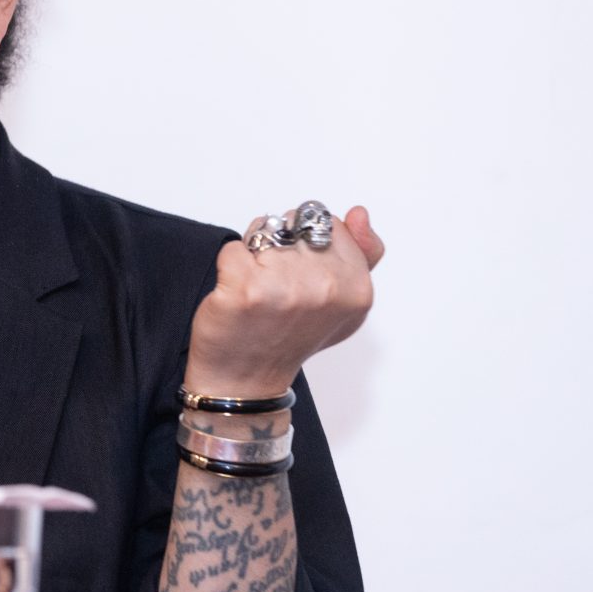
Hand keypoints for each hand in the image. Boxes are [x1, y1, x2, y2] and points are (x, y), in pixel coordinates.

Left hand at [185, 206, 385, 397]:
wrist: (246, 378)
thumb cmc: (291, 337)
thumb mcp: (344, 303)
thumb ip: (363, 254)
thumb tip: (359, 213)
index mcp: (356, 288)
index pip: (328, 223)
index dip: (307, 242)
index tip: (302, 275)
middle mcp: (325, 287)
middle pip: (294, 224)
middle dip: (280, 244)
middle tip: (276, 284)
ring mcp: (284, 288)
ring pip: (263, 233)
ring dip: (254, 254)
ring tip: (258, 289)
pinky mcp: (244, 289)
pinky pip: (233, 249)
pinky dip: (229, 266)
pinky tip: (238, 294)